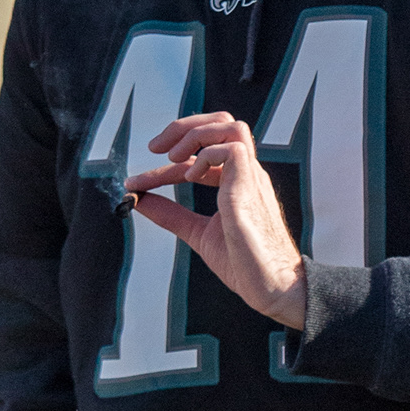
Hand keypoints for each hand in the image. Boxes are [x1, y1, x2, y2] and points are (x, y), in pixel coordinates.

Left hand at [126, 112, 306, 328]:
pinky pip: (232, 148)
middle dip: (183, 127)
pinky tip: (191, 177)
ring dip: (193, 134)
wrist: (273, 287)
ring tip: (170, 158)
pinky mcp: (250, 187)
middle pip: (222, 123)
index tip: (137, 183)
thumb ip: (171, 215)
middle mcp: (246, 174)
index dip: (166, 166)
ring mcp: (251, 178)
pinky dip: (205, 156)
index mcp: (238, 182)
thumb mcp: (198, 233)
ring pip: (229, 126)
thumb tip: (139, 200)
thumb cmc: (245, 264)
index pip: (202, 155)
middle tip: (155, 148)